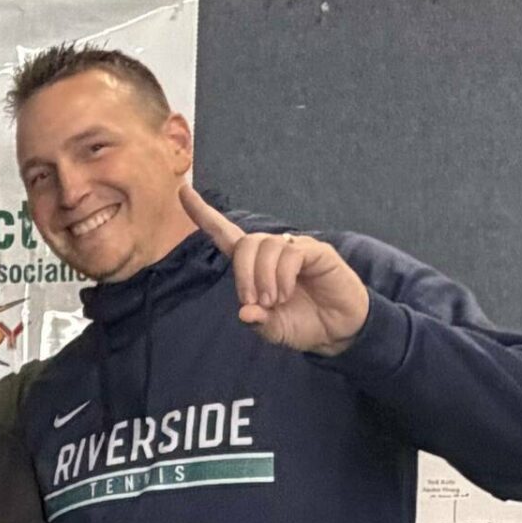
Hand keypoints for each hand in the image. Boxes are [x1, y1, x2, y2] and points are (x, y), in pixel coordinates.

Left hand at [182, 187, 369, 355]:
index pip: (225, 235)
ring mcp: (294, 249)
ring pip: (266, 246)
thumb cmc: (303, 324)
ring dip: (264, 278)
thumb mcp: (274, 330)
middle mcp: (272, 252)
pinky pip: (290, 253)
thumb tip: (245, 312)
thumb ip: (257, 322)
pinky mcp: (316, 251)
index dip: (203, 214)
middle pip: (245, 243)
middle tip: (255, 301)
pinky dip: (283, 276)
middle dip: (242, 274)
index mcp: (255, 267)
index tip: (182, 191)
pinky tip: (288, 293)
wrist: (339, 330)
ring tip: (275, 301)